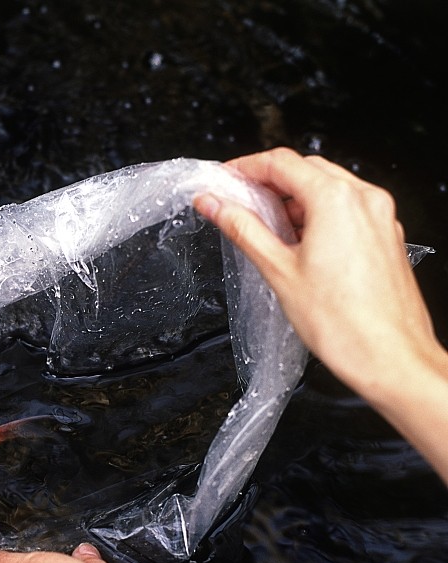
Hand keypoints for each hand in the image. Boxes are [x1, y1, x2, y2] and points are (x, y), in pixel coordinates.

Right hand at [195, 147, 435, 391]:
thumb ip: (243, 228)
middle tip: (236, 201)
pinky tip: (296, 241)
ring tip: (264, 225)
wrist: (390, 357)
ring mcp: (381, 217)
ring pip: (328, 188)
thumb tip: (213, 204)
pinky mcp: (386, 236)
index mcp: (337, 200)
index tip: (223, 180)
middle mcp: (365, 200)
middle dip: (269, 181)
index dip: (245, 168)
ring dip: (293, 198)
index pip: (282, 163)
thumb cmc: (342, 322)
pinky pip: (347, 209)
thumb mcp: (278, 270)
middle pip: (307, 170)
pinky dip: (317, 214)